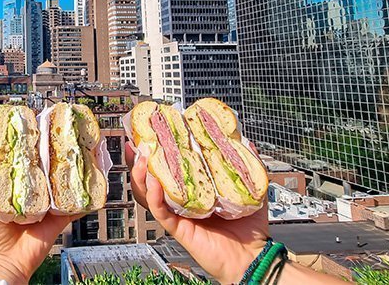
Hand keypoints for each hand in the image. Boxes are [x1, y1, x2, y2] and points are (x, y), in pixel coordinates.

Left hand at [0, 134, 80, 284]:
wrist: (5, 258)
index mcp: (18, 181)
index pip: (29, 156)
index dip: (35, 140)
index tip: (40, 122)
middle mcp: (35, 189)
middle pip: (50, 166)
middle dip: (58, 151)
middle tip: (66, 135)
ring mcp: (49, 202)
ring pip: (65, 182)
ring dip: (74, 169)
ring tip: (81, 152)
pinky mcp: (61, 216)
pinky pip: (76, 204)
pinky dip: (86, 196)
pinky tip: (92, 181)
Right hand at [126, 141, 268, 283]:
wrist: (252, 255)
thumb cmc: (249, 228)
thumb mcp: (250, 189)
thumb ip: (247, 166)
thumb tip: (246, 142)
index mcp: (194, 189)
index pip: (170, 166)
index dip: (158, 151)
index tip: (152, 133)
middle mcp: (182, 200)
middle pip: (151, 178)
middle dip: (139, 161)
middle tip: (136, 144)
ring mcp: (177, 213)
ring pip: (149, 194)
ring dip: (141, 176)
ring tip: (141, 159)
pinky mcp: (178, 228)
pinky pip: (160, 211)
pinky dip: (154, 197)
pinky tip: (153, 184)